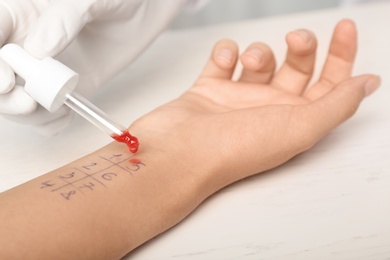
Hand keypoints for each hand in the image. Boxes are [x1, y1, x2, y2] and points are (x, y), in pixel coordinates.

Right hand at [0, 0, 186, 134]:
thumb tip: (36, 51)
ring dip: (29, 115)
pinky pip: (47, 113)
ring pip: (17, 100)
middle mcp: (26, 46)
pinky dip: (51, 122)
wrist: (142, 12)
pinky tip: (68, 113)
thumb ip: (63, 18)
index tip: (7, 81)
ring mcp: (45, 71)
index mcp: (21, 15)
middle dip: (4, 98)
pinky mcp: (65, 89)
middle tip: (29, 103)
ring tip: (59, 109)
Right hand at [130, 19, 379, 191]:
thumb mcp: (301, 127)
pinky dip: (226, 51)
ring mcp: (236, 99)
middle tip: (296, 38)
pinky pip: (223, 59)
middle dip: (301, 46)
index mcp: (293, 121)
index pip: (329, 86)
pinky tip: (224, 60)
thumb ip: (338, 104)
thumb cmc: (234, 148)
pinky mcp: (208, 90)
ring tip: (248, 60)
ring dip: (260, 50)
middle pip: (296, 68)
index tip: (344, 28)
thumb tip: (369, 84)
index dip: (342, 57)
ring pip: (259, 60)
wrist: (178, 154)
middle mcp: (267, 110)